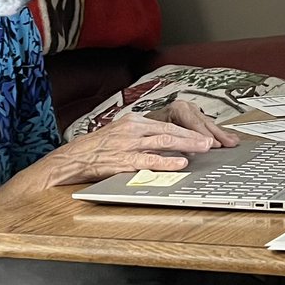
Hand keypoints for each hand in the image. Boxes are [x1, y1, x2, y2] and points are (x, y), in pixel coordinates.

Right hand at [24, 113, 226, 188]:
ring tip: (203, 148)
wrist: (74, 158)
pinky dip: (167, 161)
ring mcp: (128, 144)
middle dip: (192, 135)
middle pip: (168, 129)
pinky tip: (180, 163)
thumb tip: (165, 142)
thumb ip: (141, 135)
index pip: (165, 123)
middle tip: (211, 141)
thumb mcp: (120, 134)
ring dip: (186, 145)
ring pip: (163, 141)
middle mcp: (132, 129)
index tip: (202, 134)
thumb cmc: (97, 148)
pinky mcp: (124, 160)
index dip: (186, 129)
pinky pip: (149, 160)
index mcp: (133, 121)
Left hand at [143, 100, 239, 148]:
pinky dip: (219, 133)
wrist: (142, 126)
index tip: (210, 144)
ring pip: (207, 123)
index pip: (191, 122)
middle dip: (215, 134)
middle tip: (225, 144)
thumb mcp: (154, 136)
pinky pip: (208, 125)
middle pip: (202, 122)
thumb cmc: (146, 132)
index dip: (201, 134)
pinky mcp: (195, 117)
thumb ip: (168, 142)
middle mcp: (183, 107)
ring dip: (220, 134)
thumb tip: (185, 151)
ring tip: (232, 142)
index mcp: (174, 109)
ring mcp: (190, 111)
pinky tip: (230, 138)